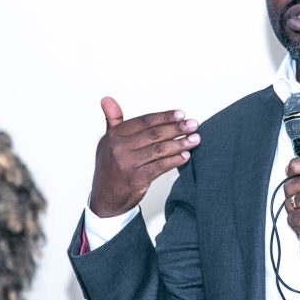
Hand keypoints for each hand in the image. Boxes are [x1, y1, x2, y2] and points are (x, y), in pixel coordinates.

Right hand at [89, 96, 200, 217]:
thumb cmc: (110, 169)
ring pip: (159, 149)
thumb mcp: (107, 143)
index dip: (164, 117)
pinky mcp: (136, 179)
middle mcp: (118, 148)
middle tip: (193, 125)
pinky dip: (175, 160)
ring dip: (180, 143)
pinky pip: (161, 166)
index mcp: (113, 135)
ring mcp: (127, 164)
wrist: (105, 200)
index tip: (181, 114)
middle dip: (177, 128)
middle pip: (154, 133)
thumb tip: (107, 99)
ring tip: (195, 139)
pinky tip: (186, 156)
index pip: (144, 121)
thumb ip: (113, 120)